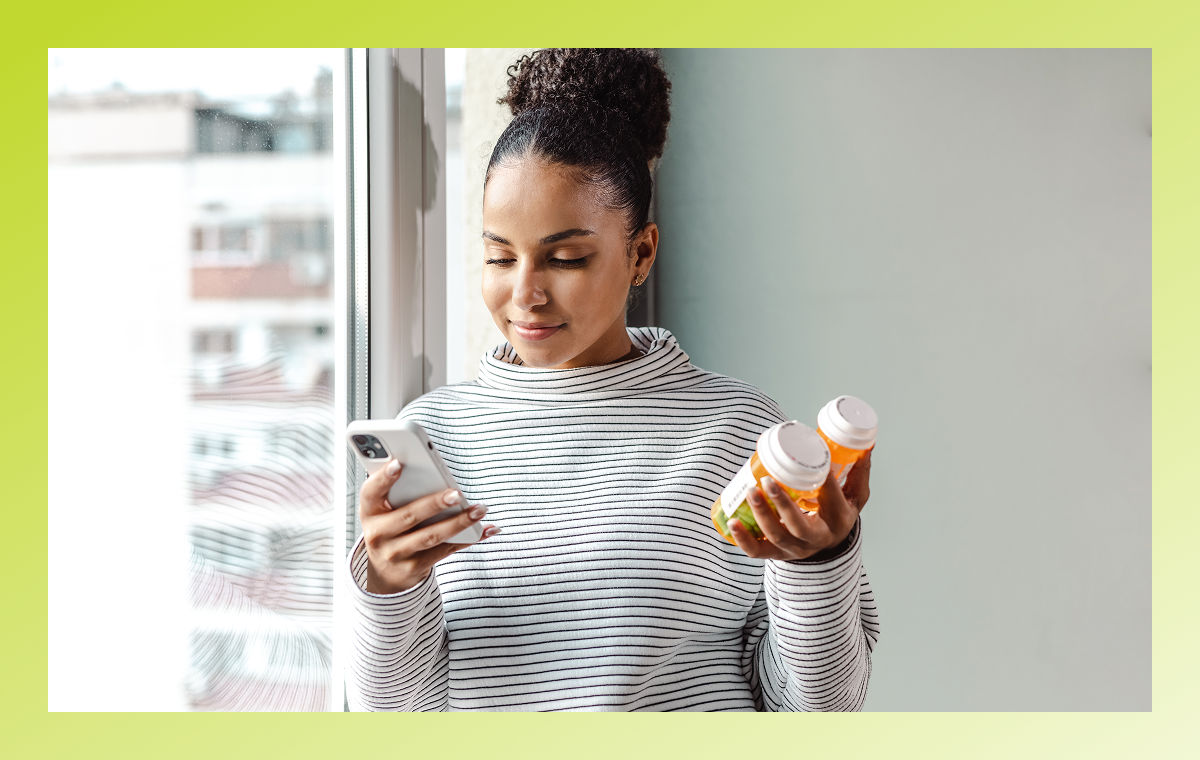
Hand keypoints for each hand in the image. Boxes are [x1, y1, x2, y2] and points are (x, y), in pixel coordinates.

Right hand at [359, 458, 500, 593]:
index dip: (383, 478)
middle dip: (434, 504)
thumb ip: (398, 490)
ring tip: (479, 510)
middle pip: (409, 516)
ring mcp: (395, 554)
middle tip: (456, 493)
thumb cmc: (390, 527)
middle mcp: (378, 535)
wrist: (384, 572)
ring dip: (458, 522)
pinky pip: (445, 551)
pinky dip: (468, 539)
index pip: (371, 492)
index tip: (398, 463)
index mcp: (369, 512)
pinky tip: (486, 529)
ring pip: (431, 536)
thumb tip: (431, 469)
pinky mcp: (414, 568)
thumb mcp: (383, 510)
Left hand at [728, 447, 871, 560]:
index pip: (832, 499)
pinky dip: (743, 539)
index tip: (814, 458)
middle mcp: (818, 538)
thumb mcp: (855, 496)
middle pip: (799, 526)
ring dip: (761, 515)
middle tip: (767, 480)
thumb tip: (866, 444)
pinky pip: (758, 551)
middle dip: (782, 504)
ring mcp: (796, 549)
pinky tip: (732, 523)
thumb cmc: (838, 513)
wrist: (830, 546)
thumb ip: (858, 471)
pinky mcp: (777, 554)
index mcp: (839, 520)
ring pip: (777, 537)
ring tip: (750, 491)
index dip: (824, 480)